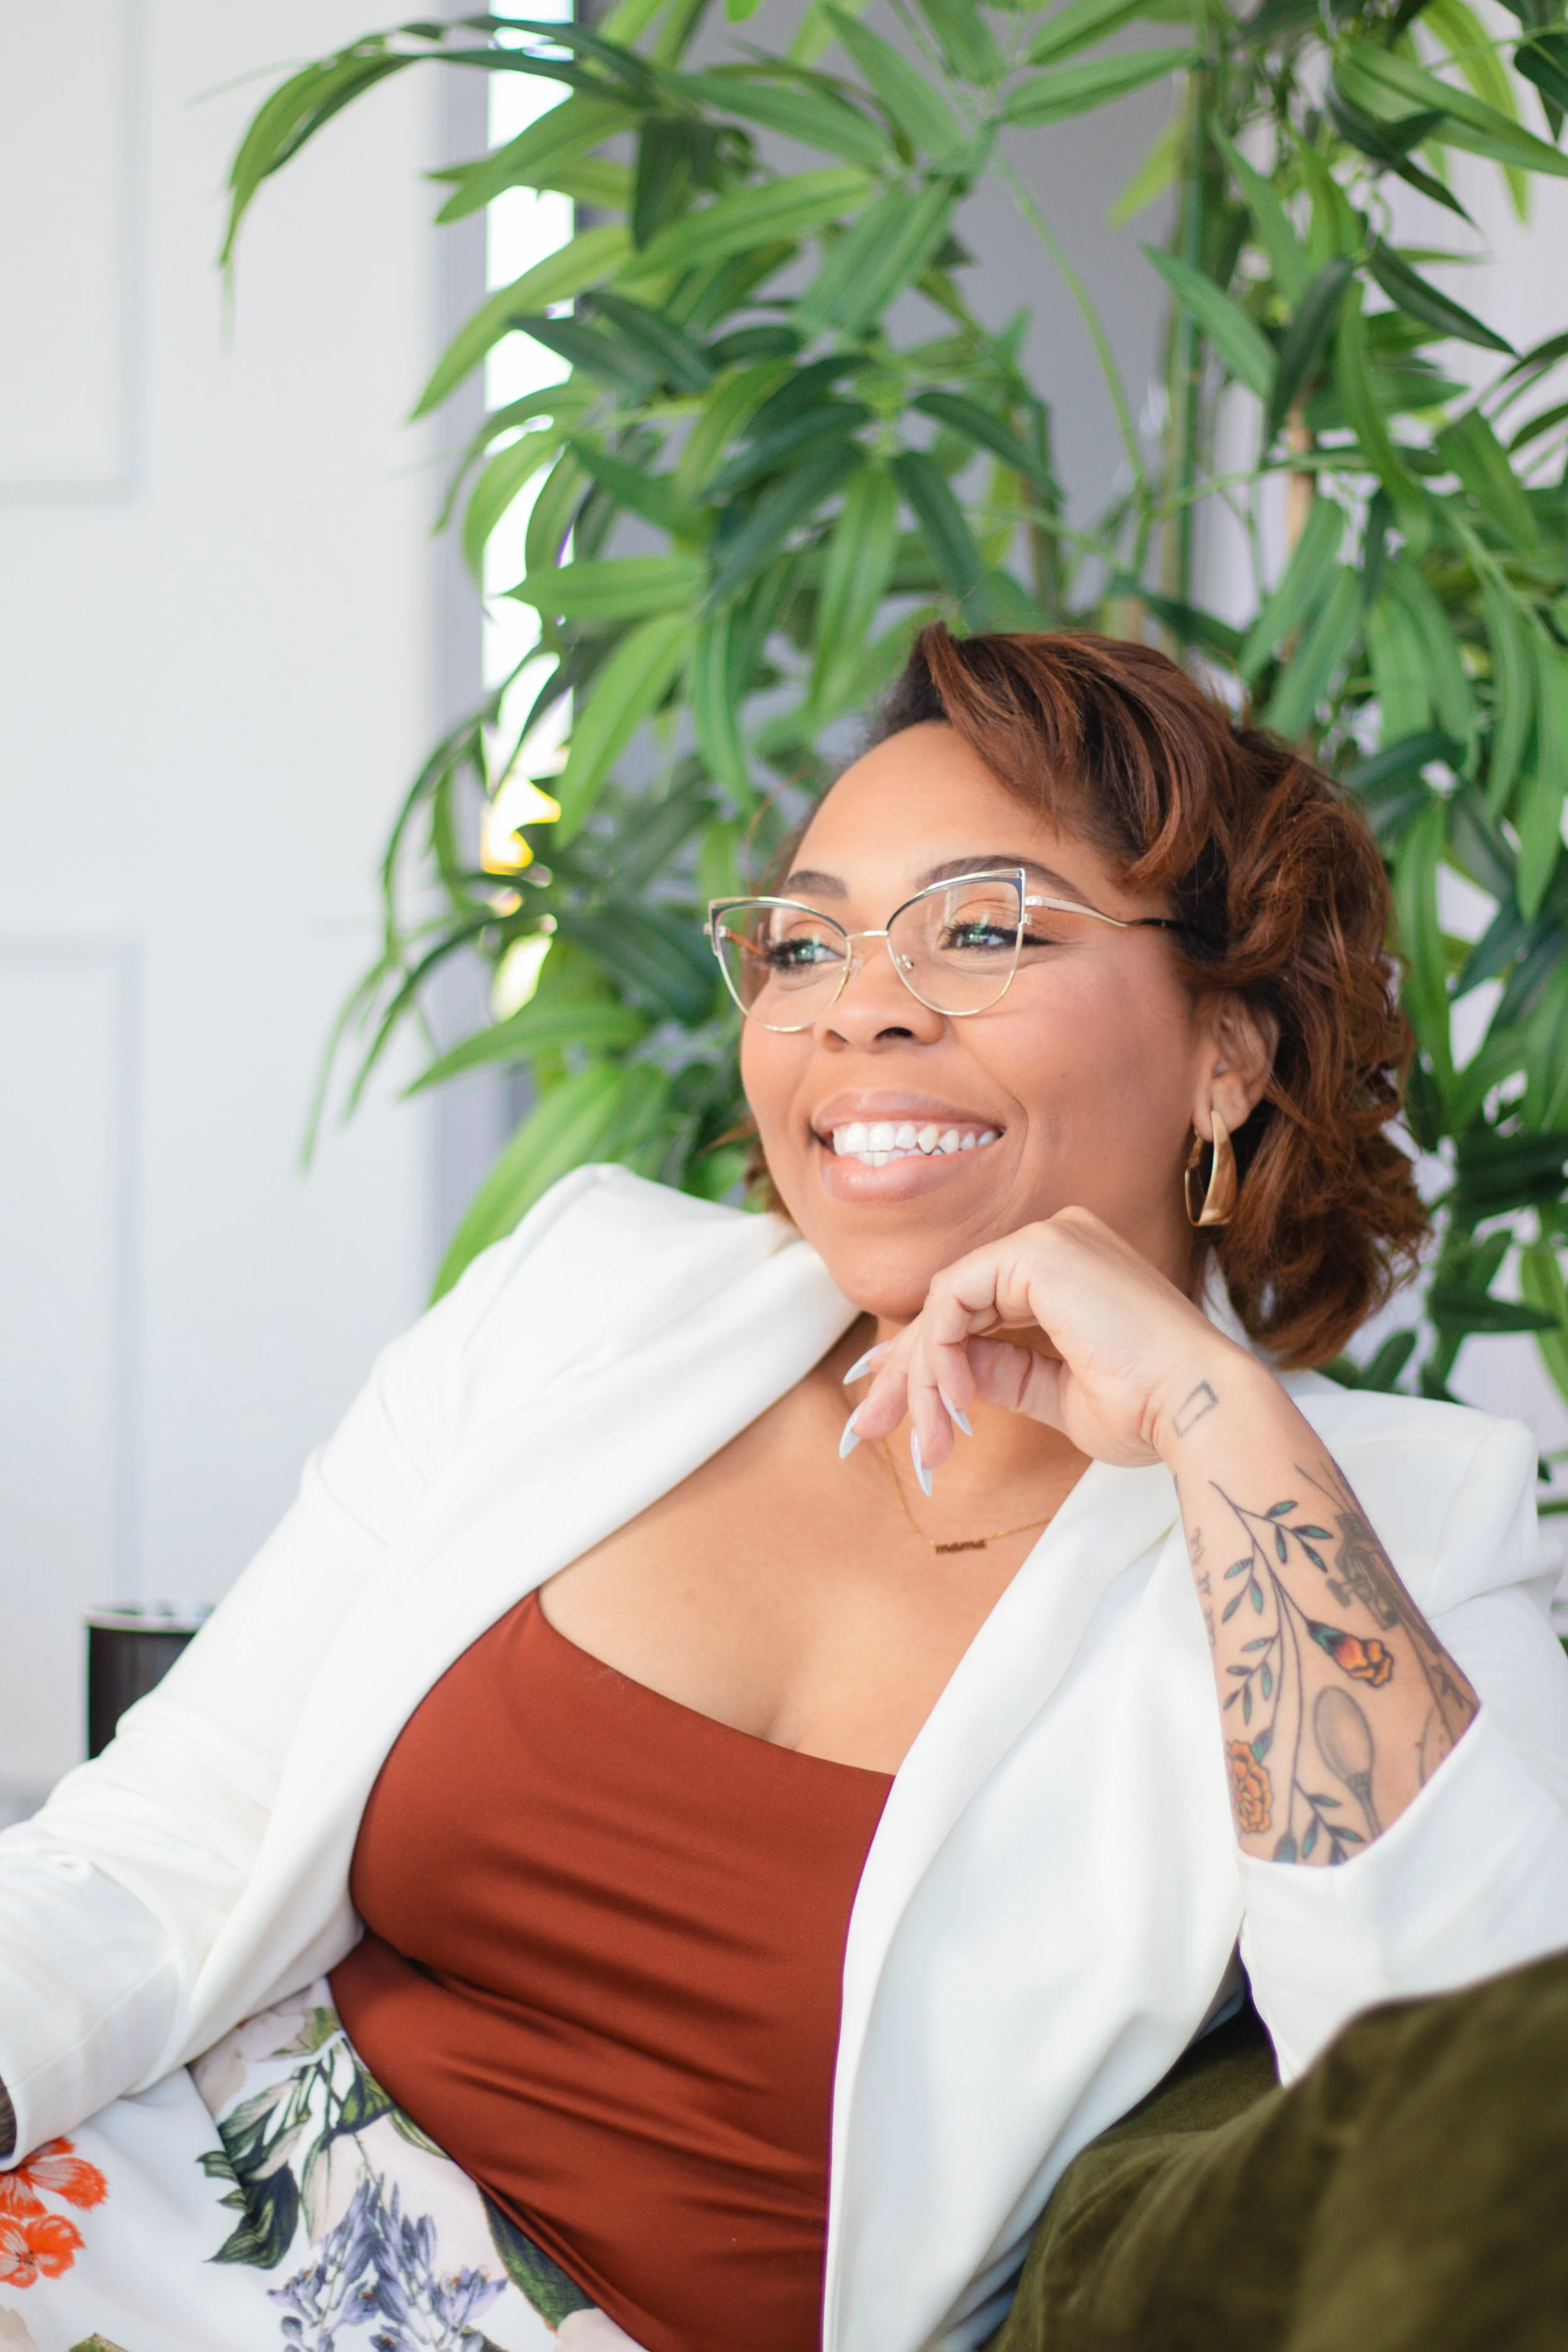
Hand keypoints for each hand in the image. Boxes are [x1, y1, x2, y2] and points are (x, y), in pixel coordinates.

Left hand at [845, 1208, 1256, 1474]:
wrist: (1196, 1408)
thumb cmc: (1147, 1409)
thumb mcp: (1054, 1394)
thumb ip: (1003, 1373)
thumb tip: (951, 1376)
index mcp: (1068, 1270)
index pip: (972, 1307)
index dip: (923, 1357)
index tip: (891, 1405)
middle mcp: (1057, 1241)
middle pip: (950, 1305)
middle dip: (905, 1373)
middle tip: (870, 1427)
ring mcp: (1048, 1239)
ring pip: (944, 1306)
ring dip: (922, 1380)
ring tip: (924, 1441)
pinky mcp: (1037, 1252)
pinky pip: (952, 1301)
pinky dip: (940, 1356)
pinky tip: (957, 1405)